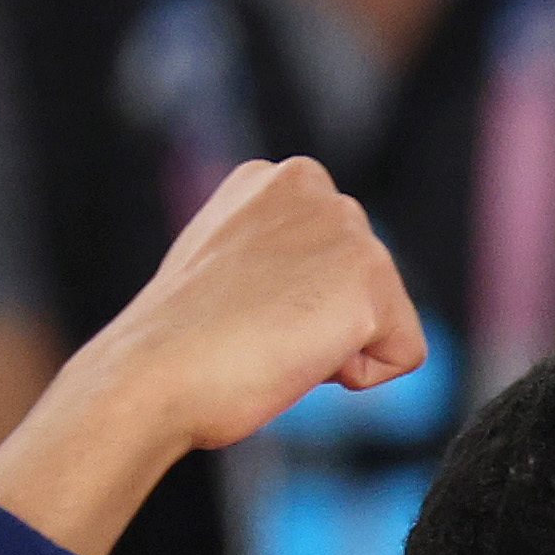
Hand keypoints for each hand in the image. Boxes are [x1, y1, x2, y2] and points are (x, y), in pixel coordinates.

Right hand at [0, 155, 425, 554]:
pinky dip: (361, 376)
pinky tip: (298, 357)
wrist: (150, 373)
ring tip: (271, 339)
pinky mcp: (369, 280)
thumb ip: (280, 253)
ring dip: (337, 347)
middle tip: (254, 328)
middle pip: (368, 285)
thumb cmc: (177, 338)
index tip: (241, 306)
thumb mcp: (230, 265)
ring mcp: (346, 229)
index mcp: (274, 179)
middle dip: (322, 320)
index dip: (297, 302)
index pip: (336, 258)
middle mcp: (314, 188)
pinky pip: (405, 354)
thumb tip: (314, 280)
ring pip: (386, 318)